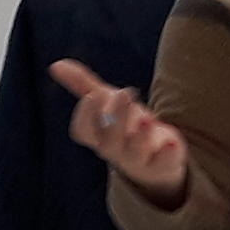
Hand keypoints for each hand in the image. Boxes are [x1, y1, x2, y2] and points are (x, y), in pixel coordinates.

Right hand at [53, 58, 189, 210]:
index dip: (86, 115)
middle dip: (117, 115)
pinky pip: (164, 164)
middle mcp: (115, 149)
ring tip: (147, 118)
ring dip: (140, 135)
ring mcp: (139, 159)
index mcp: (98, 136)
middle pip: (110, 139)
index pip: (83, 131)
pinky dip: (168, 154)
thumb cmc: (124, 126)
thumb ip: (82, 85)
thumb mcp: (105, 103)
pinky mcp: (164, 164)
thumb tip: (55, 65)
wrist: (155, 160)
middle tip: (126, 92)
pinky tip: (173, 142)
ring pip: (135, 152)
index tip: (95, 95)